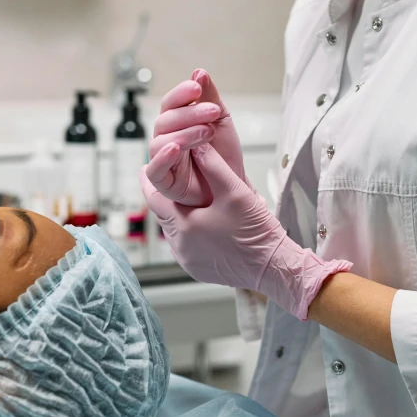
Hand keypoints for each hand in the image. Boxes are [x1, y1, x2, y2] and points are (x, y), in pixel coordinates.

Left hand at [140, 144, 352, 320]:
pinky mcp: (200, 270)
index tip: (144, 169)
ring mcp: (189, 262)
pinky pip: (187, 248)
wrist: (273, 266)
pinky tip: (200, 226)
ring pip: (175, 233)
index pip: (155, 199)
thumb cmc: (255, 231)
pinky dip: (189, 235)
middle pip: (163, 217)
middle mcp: (181, 247)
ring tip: (182, 202)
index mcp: (184, 227)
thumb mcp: (235, 191)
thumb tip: (197, 146)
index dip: (149, 181)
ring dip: (177, 218)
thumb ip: (214, 166)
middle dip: (163, 199)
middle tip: (162, 182)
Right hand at [145, 70, 244, 206]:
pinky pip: (155, 169)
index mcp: (178, 123)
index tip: (196, 88)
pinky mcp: (164, 182)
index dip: (181, 94)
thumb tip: (199, 72)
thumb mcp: (221, 121)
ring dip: (184, 133)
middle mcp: (167, 139)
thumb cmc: (224, 156)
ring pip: (160, 141)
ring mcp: (164, 159)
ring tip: (206, 133)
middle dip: (189, 114)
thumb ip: (210, 97)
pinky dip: (163, 157)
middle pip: (165, 120)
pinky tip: (176, 148)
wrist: (234, 186)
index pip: (170, 103)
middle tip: (212, 113)